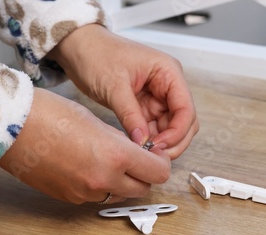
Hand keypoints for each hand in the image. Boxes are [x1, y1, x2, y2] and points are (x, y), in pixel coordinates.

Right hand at [0, 88, 170, 203]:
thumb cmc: (50, 115)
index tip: (157, 154)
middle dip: (146, 174)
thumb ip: (122, 141)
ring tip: (109, 161)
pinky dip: (101, 185)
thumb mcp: (97, 121)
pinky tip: (88, 166)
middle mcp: (104, 180)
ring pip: (121, 194)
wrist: (9, 128)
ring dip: (124, 182)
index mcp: (116, 156)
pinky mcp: (71, 198)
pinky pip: (98, 196)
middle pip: (144, 189)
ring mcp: (86, 193)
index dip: (162, 162)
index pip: (159, 172)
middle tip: (139, 158)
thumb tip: (137, 152)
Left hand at [48, 24, 198, 158]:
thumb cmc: (97, 54)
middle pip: (185, 122)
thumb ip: (130, 116)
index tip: (159, 147)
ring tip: (144, 154)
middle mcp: (169, 86)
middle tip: (154, 156)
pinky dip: (150, 140)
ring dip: (162, 143)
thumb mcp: (114, 86)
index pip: (186, 109)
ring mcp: (159, 98)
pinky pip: (156, 129)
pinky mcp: (146, 107)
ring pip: (172, 128)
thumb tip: (142, 142)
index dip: (177, 132)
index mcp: (169, 72)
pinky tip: (139, 148)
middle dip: (174, 141)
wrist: (79, 48)